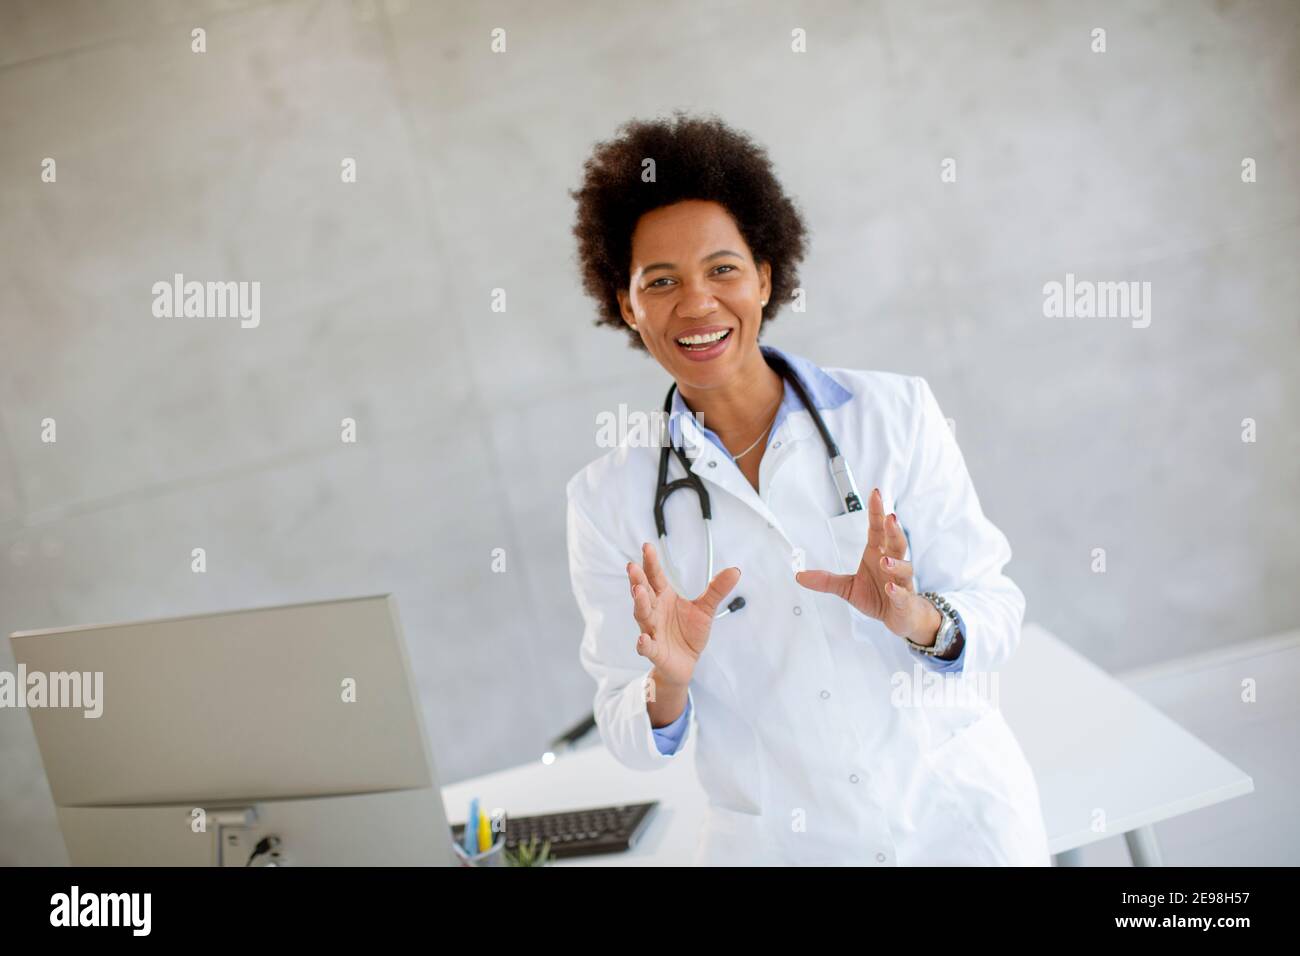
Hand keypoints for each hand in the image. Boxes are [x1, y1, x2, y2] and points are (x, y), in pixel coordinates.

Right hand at [626, 541, 740, 688]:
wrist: (686, 663)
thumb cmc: (689, 633)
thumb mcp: (705, 609)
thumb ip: (717, 589)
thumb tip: (735, 570)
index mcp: (664, 597)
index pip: (655, 576)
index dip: (651, 562)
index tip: (647, 546)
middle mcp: (654, 611)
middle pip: (644, 593)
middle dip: (638, 580)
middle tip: (633, 566)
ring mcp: (652, 630)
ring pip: (642, 615)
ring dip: (639, 603)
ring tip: (638, 591)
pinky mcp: (655, 651)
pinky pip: (647, 647)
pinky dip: (644, 643)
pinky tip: (643, 639)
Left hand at [795, 488, 938, 641]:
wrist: (898, 617)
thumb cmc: (877, 596)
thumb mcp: (847, 587)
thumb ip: (826, 580)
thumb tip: (799, 575)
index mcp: (877, 553)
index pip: (878, 529)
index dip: (877, 512)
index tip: (876, 493)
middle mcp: (892, 563)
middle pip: (896, 543)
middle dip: (894, 530)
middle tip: (890, 517)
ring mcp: (901, 582)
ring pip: (904, 567)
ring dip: (895, 563)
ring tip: (884, 560)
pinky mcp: (904, 601)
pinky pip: (902, 594)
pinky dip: (897, 590)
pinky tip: (889, 586)